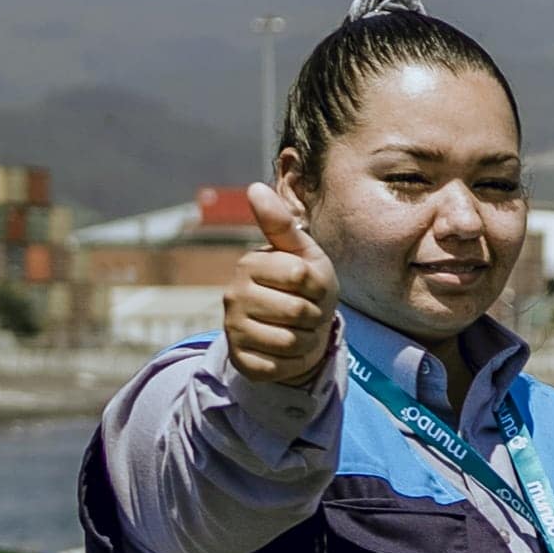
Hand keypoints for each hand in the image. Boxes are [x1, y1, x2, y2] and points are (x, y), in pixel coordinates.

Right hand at [224, 176, 337, 391]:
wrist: (299, 330)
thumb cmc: (305, 287)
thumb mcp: (303, 253)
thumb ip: (281, 224)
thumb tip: (254, 187)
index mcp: (250, 264)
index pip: (301, 275)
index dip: (319, 285)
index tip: (310, 285)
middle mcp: (234, 295)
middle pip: (298, 310)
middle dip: (315, 314)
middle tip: (306, 310)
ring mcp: (234, 328)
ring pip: (292, 340)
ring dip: (308, 339)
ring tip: (299, 329)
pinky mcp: (241, 359)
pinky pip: (281, 365)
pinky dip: (294, 361)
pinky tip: (286, 351)